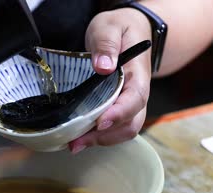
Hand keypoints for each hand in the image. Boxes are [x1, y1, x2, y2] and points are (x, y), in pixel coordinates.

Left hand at [69, 8, 151, 153]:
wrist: (127, 31)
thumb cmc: (118, 29)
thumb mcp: (109, 27)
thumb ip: (106, 44)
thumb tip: (103, 66)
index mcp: (138, 73)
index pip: (136, 98)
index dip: (120, 113)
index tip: (101, 122)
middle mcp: (137, 93)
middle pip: (131, 123)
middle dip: (106, 137)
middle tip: (77, 143)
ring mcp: (128, 103)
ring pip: (123, 130)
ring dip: (100, 141)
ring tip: (74, 145)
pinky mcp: (117, 108)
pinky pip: (113, 128)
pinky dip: (97, 137)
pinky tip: (78, 139)